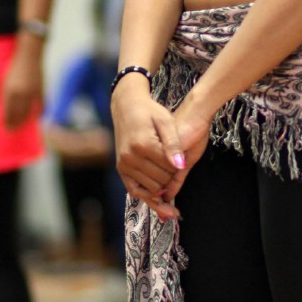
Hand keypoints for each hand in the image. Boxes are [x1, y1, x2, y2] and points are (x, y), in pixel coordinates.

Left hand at [1, 35, 43, 129]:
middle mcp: (21, 93)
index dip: (6, 120)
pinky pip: (39, 106)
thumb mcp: (6, 81)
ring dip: (24, 121)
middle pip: (18, 113)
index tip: (5, 127)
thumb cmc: (14, 68)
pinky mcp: (41, 91)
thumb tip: (6, 110)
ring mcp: (33, 92)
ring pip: (29, 112)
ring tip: (20, 126)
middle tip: (11, 131)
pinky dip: (37, 114)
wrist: (29, 56)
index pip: (8, 110)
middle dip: (14, 123)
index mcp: (10, 90)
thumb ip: (6, 95)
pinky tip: (34, 118)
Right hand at [114, 80, 189, 220]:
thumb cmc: (150, 112)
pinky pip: (135, 190)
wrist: (127, 107)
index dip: (179, 165)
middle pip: (161, 180)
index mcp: (143, 144)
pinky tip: (159, 191)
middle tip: (174, 164)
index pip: (169, 168)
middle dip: (172, 176)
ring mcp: (123, 164)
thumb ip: (174, 144)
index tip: (180, 156)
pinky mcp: (120, 169)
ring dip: (163, 185)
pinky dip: (148, 194)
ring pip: (151, 188)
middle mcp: (130, 157)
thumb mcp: (166, 122)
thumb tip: (181, 166)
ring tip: (168, 172)